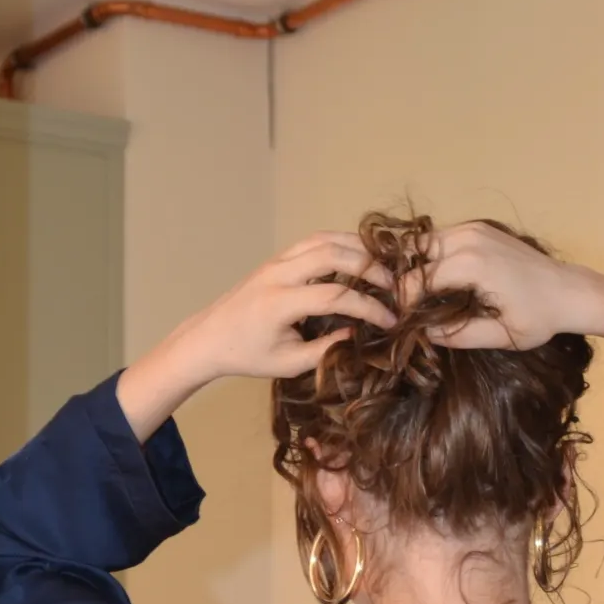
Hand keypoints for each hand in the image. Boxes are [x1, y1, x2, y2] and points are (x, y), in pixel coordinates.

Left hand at [188, 231, 398, 379]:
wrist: (210, 337)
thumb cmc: (248, 356)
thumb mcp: (289, 364)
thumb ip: (325, 350)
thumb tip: (357, 333)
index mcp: (279, 303)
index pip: (334, 295)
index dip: (366, 307)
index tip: (388, 321)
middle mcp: (278, 274)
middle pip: (331, 254)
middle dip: (367, 267)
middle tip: (392, 286)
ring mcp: (277, 261)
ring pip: (323, 239)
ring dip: (356, 248)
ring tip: (382, 267)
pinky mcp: (278, 258)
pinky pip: (313, 241)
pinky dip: (340, 244)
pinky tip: (358, 257)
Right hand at [401, 222, 603, 354]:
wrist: (567, 290)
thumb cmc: (538, 318)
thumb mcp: (499, 336)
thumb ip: (458, 335)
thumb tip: (424, 334)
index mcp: (471, 264)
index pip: (418, 280)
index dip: (404, 302)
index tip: (399, 322)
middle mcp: (468, 238)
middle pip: (416, 254)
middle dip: (405, 280)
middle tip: (404, 307)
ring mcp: (474, 227)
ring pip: (426, 242)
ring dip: (417, 265)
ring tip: (416, 294)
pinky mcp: (479, 226)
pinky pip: (443, 237)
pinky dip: (433, 255)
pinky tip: (436, 278)